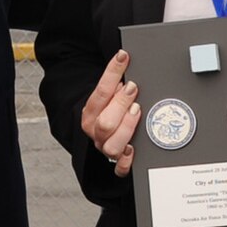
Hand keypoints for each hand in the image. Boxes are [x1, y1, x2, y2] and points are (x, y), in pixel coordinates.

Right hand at [79, 49, 139, 177]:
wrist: (102, 130)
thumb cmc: (110, 108)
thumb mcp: (109, 94)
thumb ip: (117, 81)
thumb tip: (126, 58)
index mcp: (90, 112)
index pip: (100, 91)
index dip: (112, 73)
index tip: (123, 57)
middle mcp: (95, 131)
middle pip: (105, 122)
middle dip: (120, 103)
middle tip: (133, 89)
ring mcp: (105, 147)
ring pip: (112, 146)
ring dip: (126, 127)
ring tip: (137, 111)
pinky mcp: (117, 162)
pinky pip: (120, 169)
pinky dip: (127, 161)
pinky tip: (134, 149)